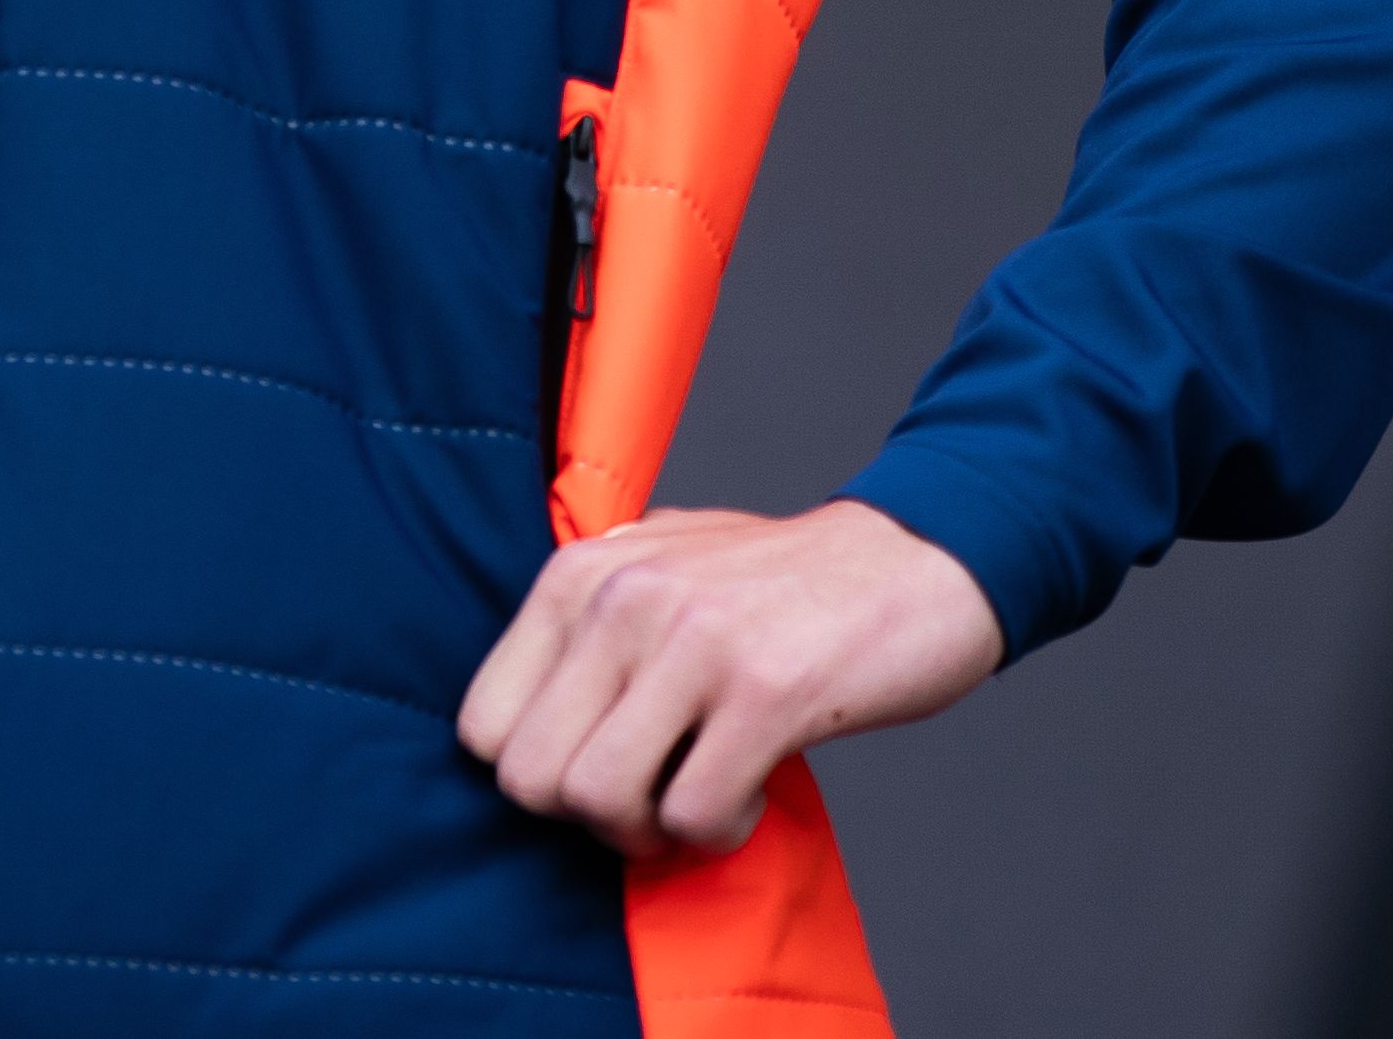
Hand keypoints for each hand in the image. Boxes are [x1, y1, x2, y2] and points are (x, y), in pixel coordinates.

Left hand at [457, 499, 1000, 862]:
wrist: (910, 562)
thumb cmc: (776, 583)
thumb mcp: (654, 564)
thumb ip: (585, 622)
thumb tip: (518, 724)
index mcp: (579, 574)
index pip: (482, 726)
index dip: (539, 774)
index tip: (601, 763)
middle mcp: (622, 598)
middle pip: (531, 780)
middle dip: (589, 816)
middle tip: (655, 792)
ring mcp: (691, 641)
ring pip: (598, 802)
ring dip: (653, 829)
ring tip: (704, 788)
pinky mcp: (765, 691)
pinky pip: (693, 817)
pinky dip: (721, 830)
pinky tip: (755, 784)